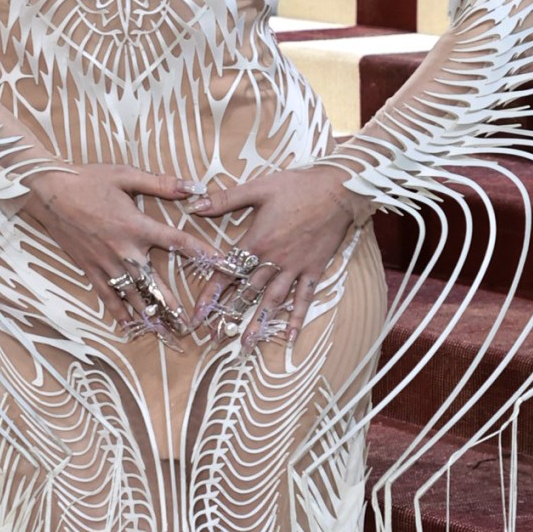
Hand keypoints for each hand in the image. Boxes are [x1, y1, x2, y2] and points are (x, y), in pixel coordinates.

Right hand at [23, 165, 225, 333]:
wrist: (48, 192)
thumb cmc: (88, 180)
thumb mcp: (126, 174)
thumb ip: (161, 183)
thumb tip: (193, 186)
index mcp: (137, 225)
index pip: (177, 241)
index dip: (201, 252)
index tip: (222, 265)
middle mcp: (124, 249)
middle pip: (155, 282)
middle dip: (173, 303)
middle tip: (189, 322)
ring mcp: (105, 263)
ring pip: (132, 294)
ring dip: (150, 314)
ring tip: (166, 331)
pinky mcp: (90, 269)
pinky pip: (107, 295)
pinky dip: (118, 312)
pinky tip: (129, 326)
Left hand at [186, 166, 364, 350]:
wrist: (338, 190)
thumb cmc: (297, 186)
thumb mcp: (258, 188)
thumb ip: (224, 199)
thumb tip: (193, 205)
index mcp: (256, 241)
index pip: (227, 272)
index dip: (210, 294)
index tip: (198, 314)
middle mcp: (273, 259)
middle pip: (247, 292)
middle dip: (230, 315)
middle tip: (216, 337)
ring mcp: (295, 267)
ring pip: (272, 300)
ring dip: (258, 323)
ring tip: (247, 344)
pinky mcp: (314, 269)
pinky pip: (304, 297)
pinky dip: (297, 317)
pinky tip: (290, 336)